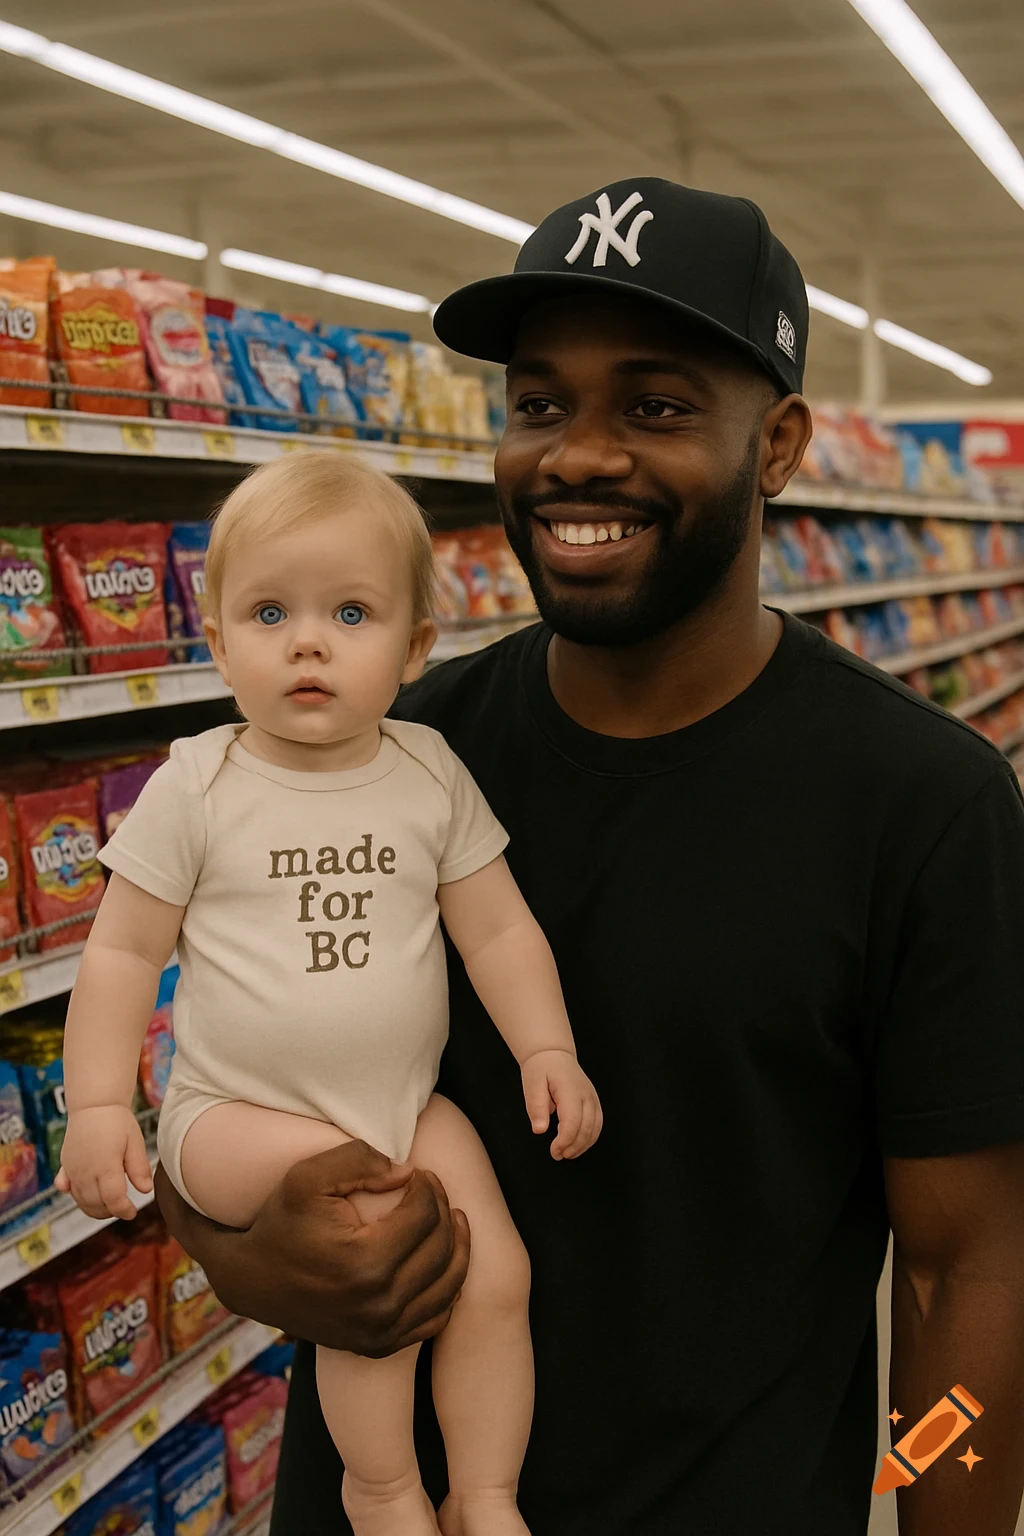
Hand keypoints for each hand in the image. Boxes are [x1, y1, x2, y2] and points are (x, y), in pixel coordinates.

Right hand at [55, 1105, 152, 1220]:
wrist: (93, 1105)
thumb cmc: (117, 1122)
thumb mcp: (135, 1142)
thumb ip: (139, 1168)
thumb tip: (146, 1191)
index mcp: (105, 1166)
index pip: (113, 1199)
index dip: (123, 1210)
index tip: (133, 1212)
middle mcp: (85, 1171)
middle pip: (96, 1205)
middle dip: (111, 1212)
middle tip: (124, 1208)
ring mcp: (72, 1170)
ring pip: (81, 1201)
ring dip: (95, 1209)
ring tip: (111, 1205)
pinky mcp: (65, 1167)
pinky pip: (68, 1190)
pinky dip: (78, 1198)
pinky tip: (88, 1197)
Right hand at [154, 1139, 470, 1357]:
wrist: (252, 1281)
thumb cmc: (281, 1223)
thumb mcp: (307, 1177)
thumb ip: (359, 1159)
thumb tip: (407, 1172)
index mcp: (365, 1263)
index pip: (425, 1215)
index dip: (429, 1187)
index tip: (419, 1173)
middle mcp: (379, 1305)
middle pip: (441, 1248)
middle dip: (444, 1210)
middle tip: (433, 1189)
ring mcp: (382, 1332)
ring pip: (448, 1285)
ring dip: (457, 1247)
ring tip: (451, 1218)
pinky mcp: (380, 1345)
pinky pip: (435, 1318)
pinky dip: (447, 1288)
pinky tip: (442, 1261)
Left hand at [521, 1048, 602, 1158]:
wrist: (554, 1055)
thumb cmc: (541, 1069)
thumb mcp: (531, 1084)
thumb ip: (536, 1107)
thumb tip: (540, 1129)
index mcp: (570, 1090)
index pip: (573, 1122)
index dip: (565, 1141)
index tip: (554, 1151)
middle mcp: (586, 1095)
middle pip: (586, 1128)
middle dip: (573, 1146)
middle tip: (558, 1155)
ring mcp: (593, 1098)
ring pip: (595, 1128)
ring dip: (583, 1145)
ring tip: (567, 1153)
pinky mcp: (594, 1101)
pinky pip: (598, 1124)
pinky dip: (590, 1138)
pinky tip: (578, 1145)